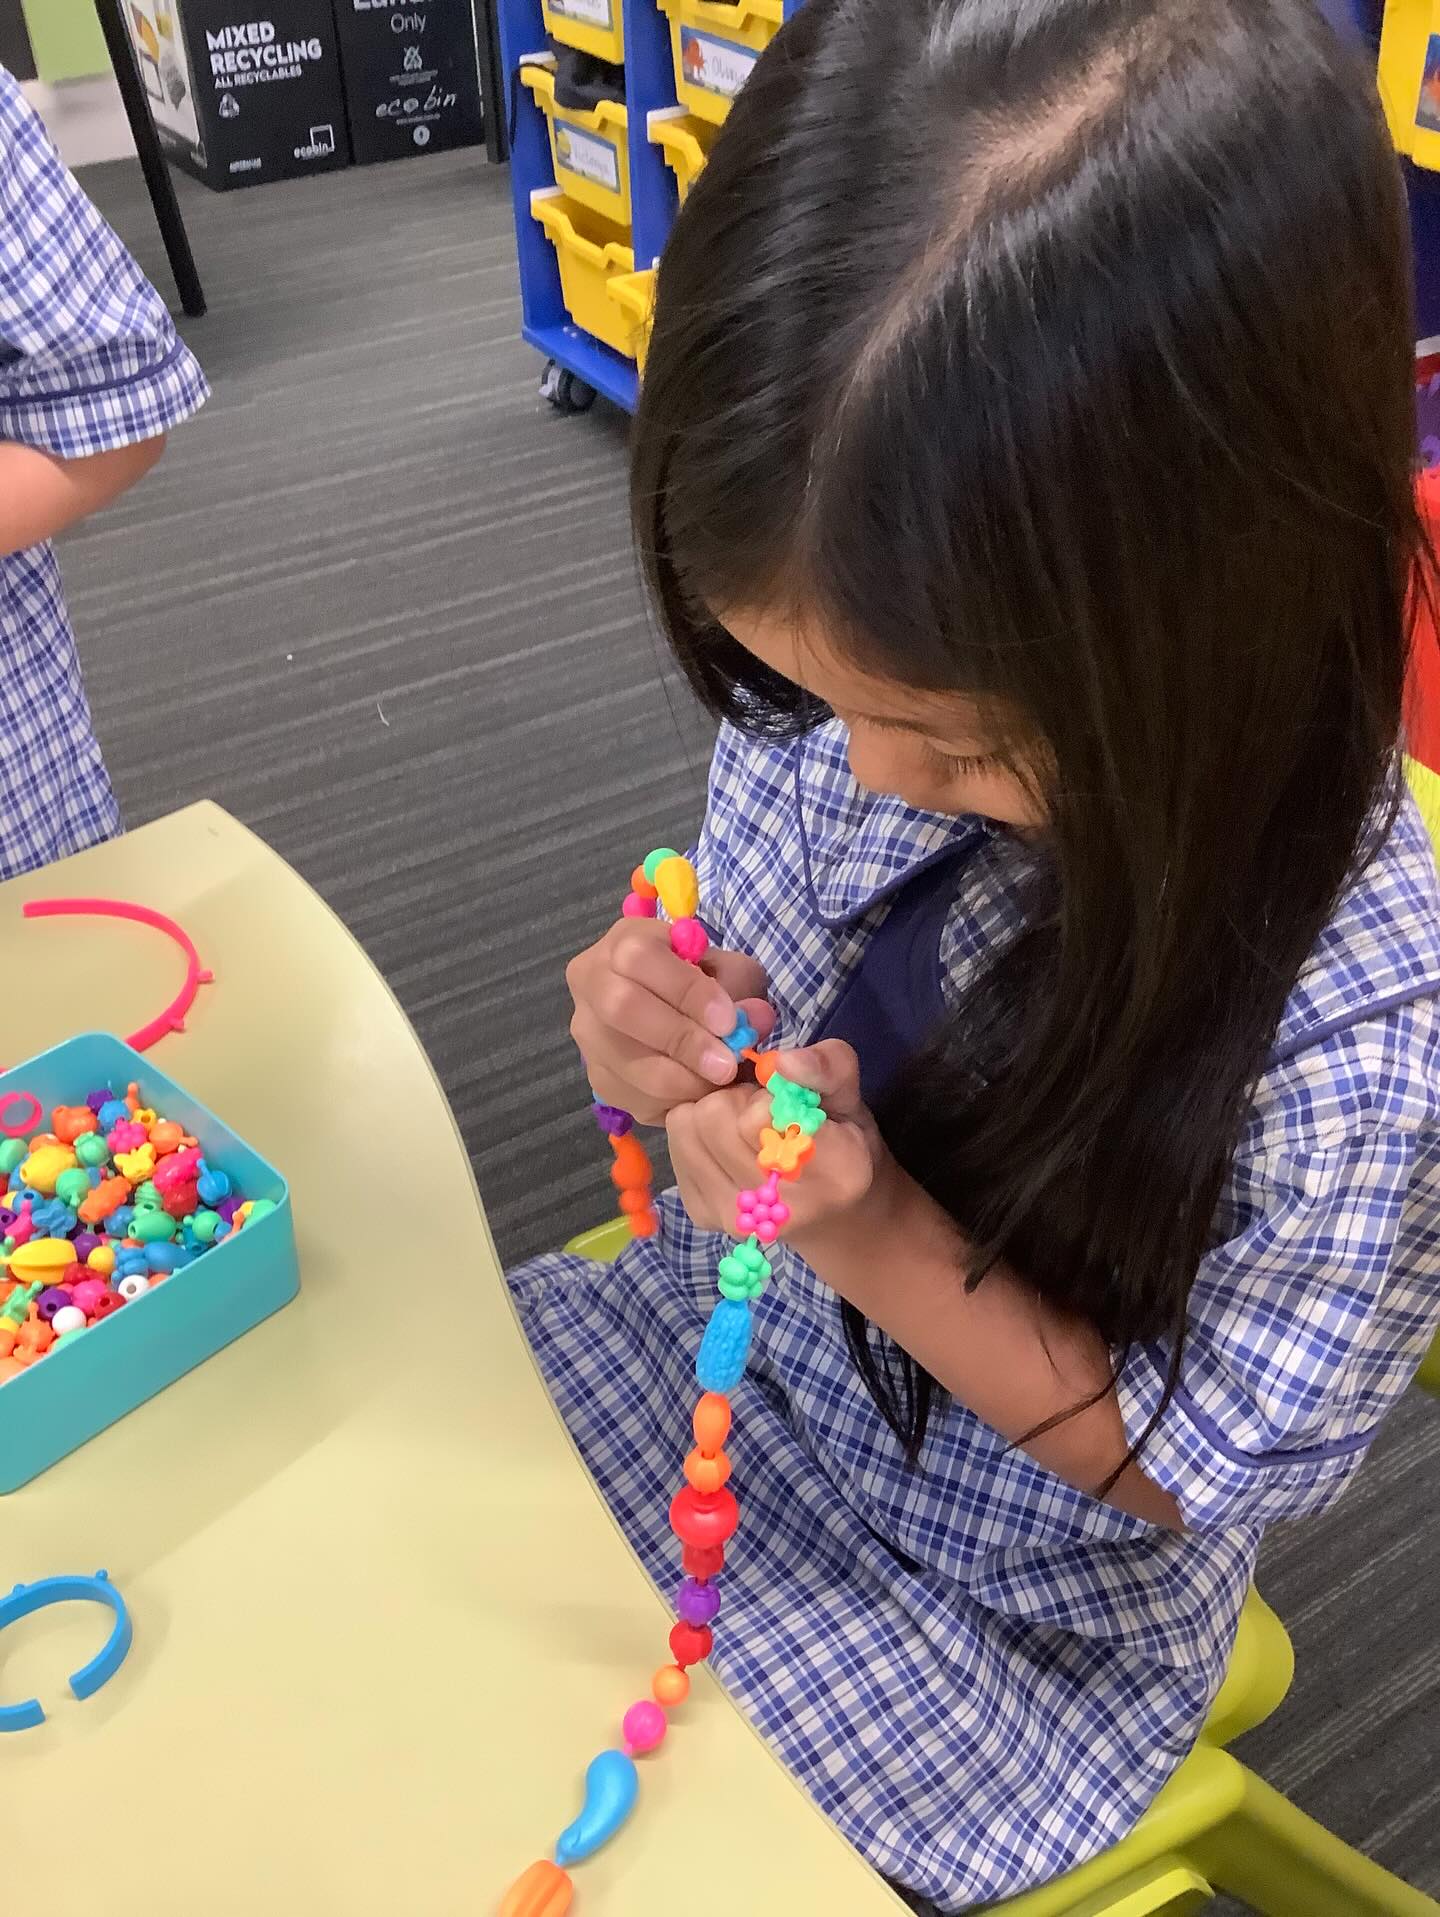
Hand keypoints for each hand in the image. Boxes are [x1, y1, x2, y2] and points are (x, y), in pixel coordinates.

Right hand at [566, 917, 775, 1125]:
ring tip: (720, 1082)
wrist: (678, 1012)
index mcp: (623, 941)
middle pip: (620, 1008)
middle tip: (725, 1063)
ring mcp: (588, 1032)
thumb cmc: (705, 983)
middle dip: (680, 1039)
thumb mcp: (729, 972)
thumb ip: (742, 990)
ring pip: (624, 1061)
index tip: (728, 1021)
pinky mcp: (597, 1075)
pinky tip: (699, 1094)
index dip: (686, 991)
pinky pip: (629, 1095)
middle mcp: (592, 982)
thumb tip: (755, 1019)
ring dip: (680, 1078)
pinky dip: (670, 1101)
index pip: (641, 957)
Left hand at [666, 1040, 896, 1255]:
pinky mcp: (704, 1216)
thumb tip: (780, 1062)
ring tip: (742, 1126)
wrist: (832, 1214)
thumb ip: (827, 1067)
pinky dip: (695, 1135)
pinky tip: (726, 1146)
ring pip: (686, 1126)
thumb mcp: (850, 1095)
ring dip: (710, 1113)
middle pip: (713, 1117)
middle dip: (733, 1098)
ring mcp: (736, 1219)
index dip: (765, 1093)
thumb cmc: (843, 1143)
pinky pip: (675, 1146)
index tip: (784, 1101)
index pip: (760, 1116)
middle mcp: (780, 1209)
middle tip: (761, 1110)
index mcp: (832, 1172)